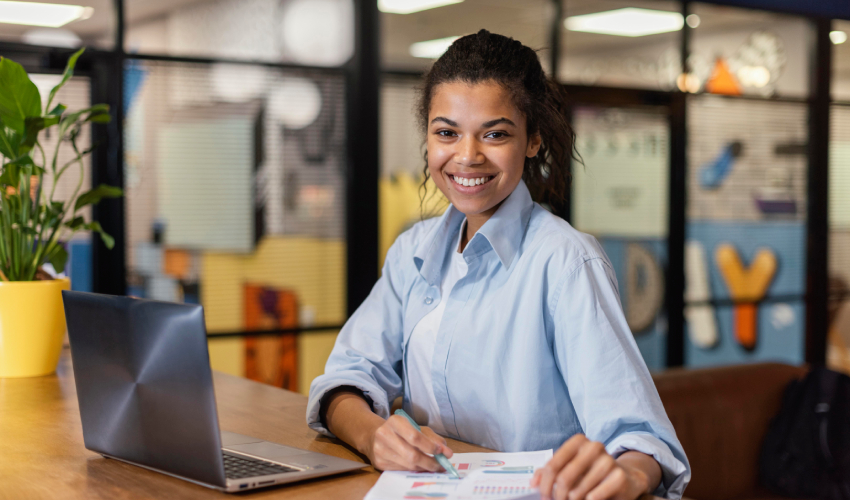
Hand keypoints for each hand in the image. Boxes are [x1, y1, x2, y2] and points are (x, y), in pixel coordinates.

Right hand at [366, 414, 453, 471]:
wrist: (373, 436)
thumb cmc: (400, 431)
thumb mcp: (416, 427)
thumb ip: (432, 438)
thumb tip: (447, 452)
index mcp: (395, 422)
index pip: (415, 437)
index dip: (430, 446)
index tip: (442, 452)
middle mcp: (385, 435)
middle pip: (412, 454)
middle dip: (430, 462)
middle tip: (442, 465)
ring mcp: (380, 450)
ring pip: (407, 464)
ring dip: (424, 467)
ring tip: (434, 467)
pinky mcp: (379, 463)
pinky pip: (401, 470)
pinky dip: (414, 469)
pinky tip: (421, 467)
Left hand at [530, 434, 657, 499]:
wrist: (626, 477)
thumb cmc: (591, 472)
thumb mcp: (570, 467)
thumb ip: (550, 471)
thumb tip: (533, 484)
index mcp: (578, 441)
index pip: (552, 465)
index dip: (545, 485)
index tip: (544, 496)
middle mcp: (594, 447)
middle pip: (563, 479)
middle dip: (557, 496)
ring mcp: (608, 461)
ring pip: (577, 491)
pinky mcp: (618, 476)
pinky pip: (593, 497)